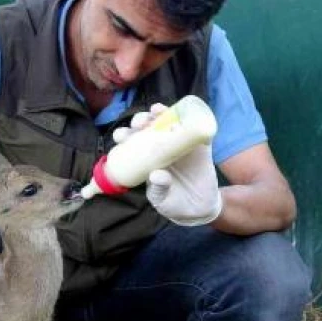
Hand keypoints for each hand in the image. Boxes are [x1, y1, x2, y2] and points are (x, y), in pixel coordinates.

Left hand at [113, 104, 222, 225]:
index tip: (120, 136)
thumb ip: (159, 189)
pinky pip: (194, 128)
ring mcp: (179, 144)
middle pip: (146, 128)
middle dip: (139, 121)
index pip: (130, 143)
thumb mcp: (162, 200)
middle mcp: (160, 147)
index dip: (124, 136)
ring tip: (155, 111)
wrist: (201, 208)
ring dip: (158, 114)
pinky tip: (180, 112)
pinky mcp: (198, 145)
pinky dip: (188, 117)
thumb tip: (156, 175)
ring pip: (166, 122)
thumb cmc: (174, 204)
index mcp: (145, 159)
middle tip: (139, 124)